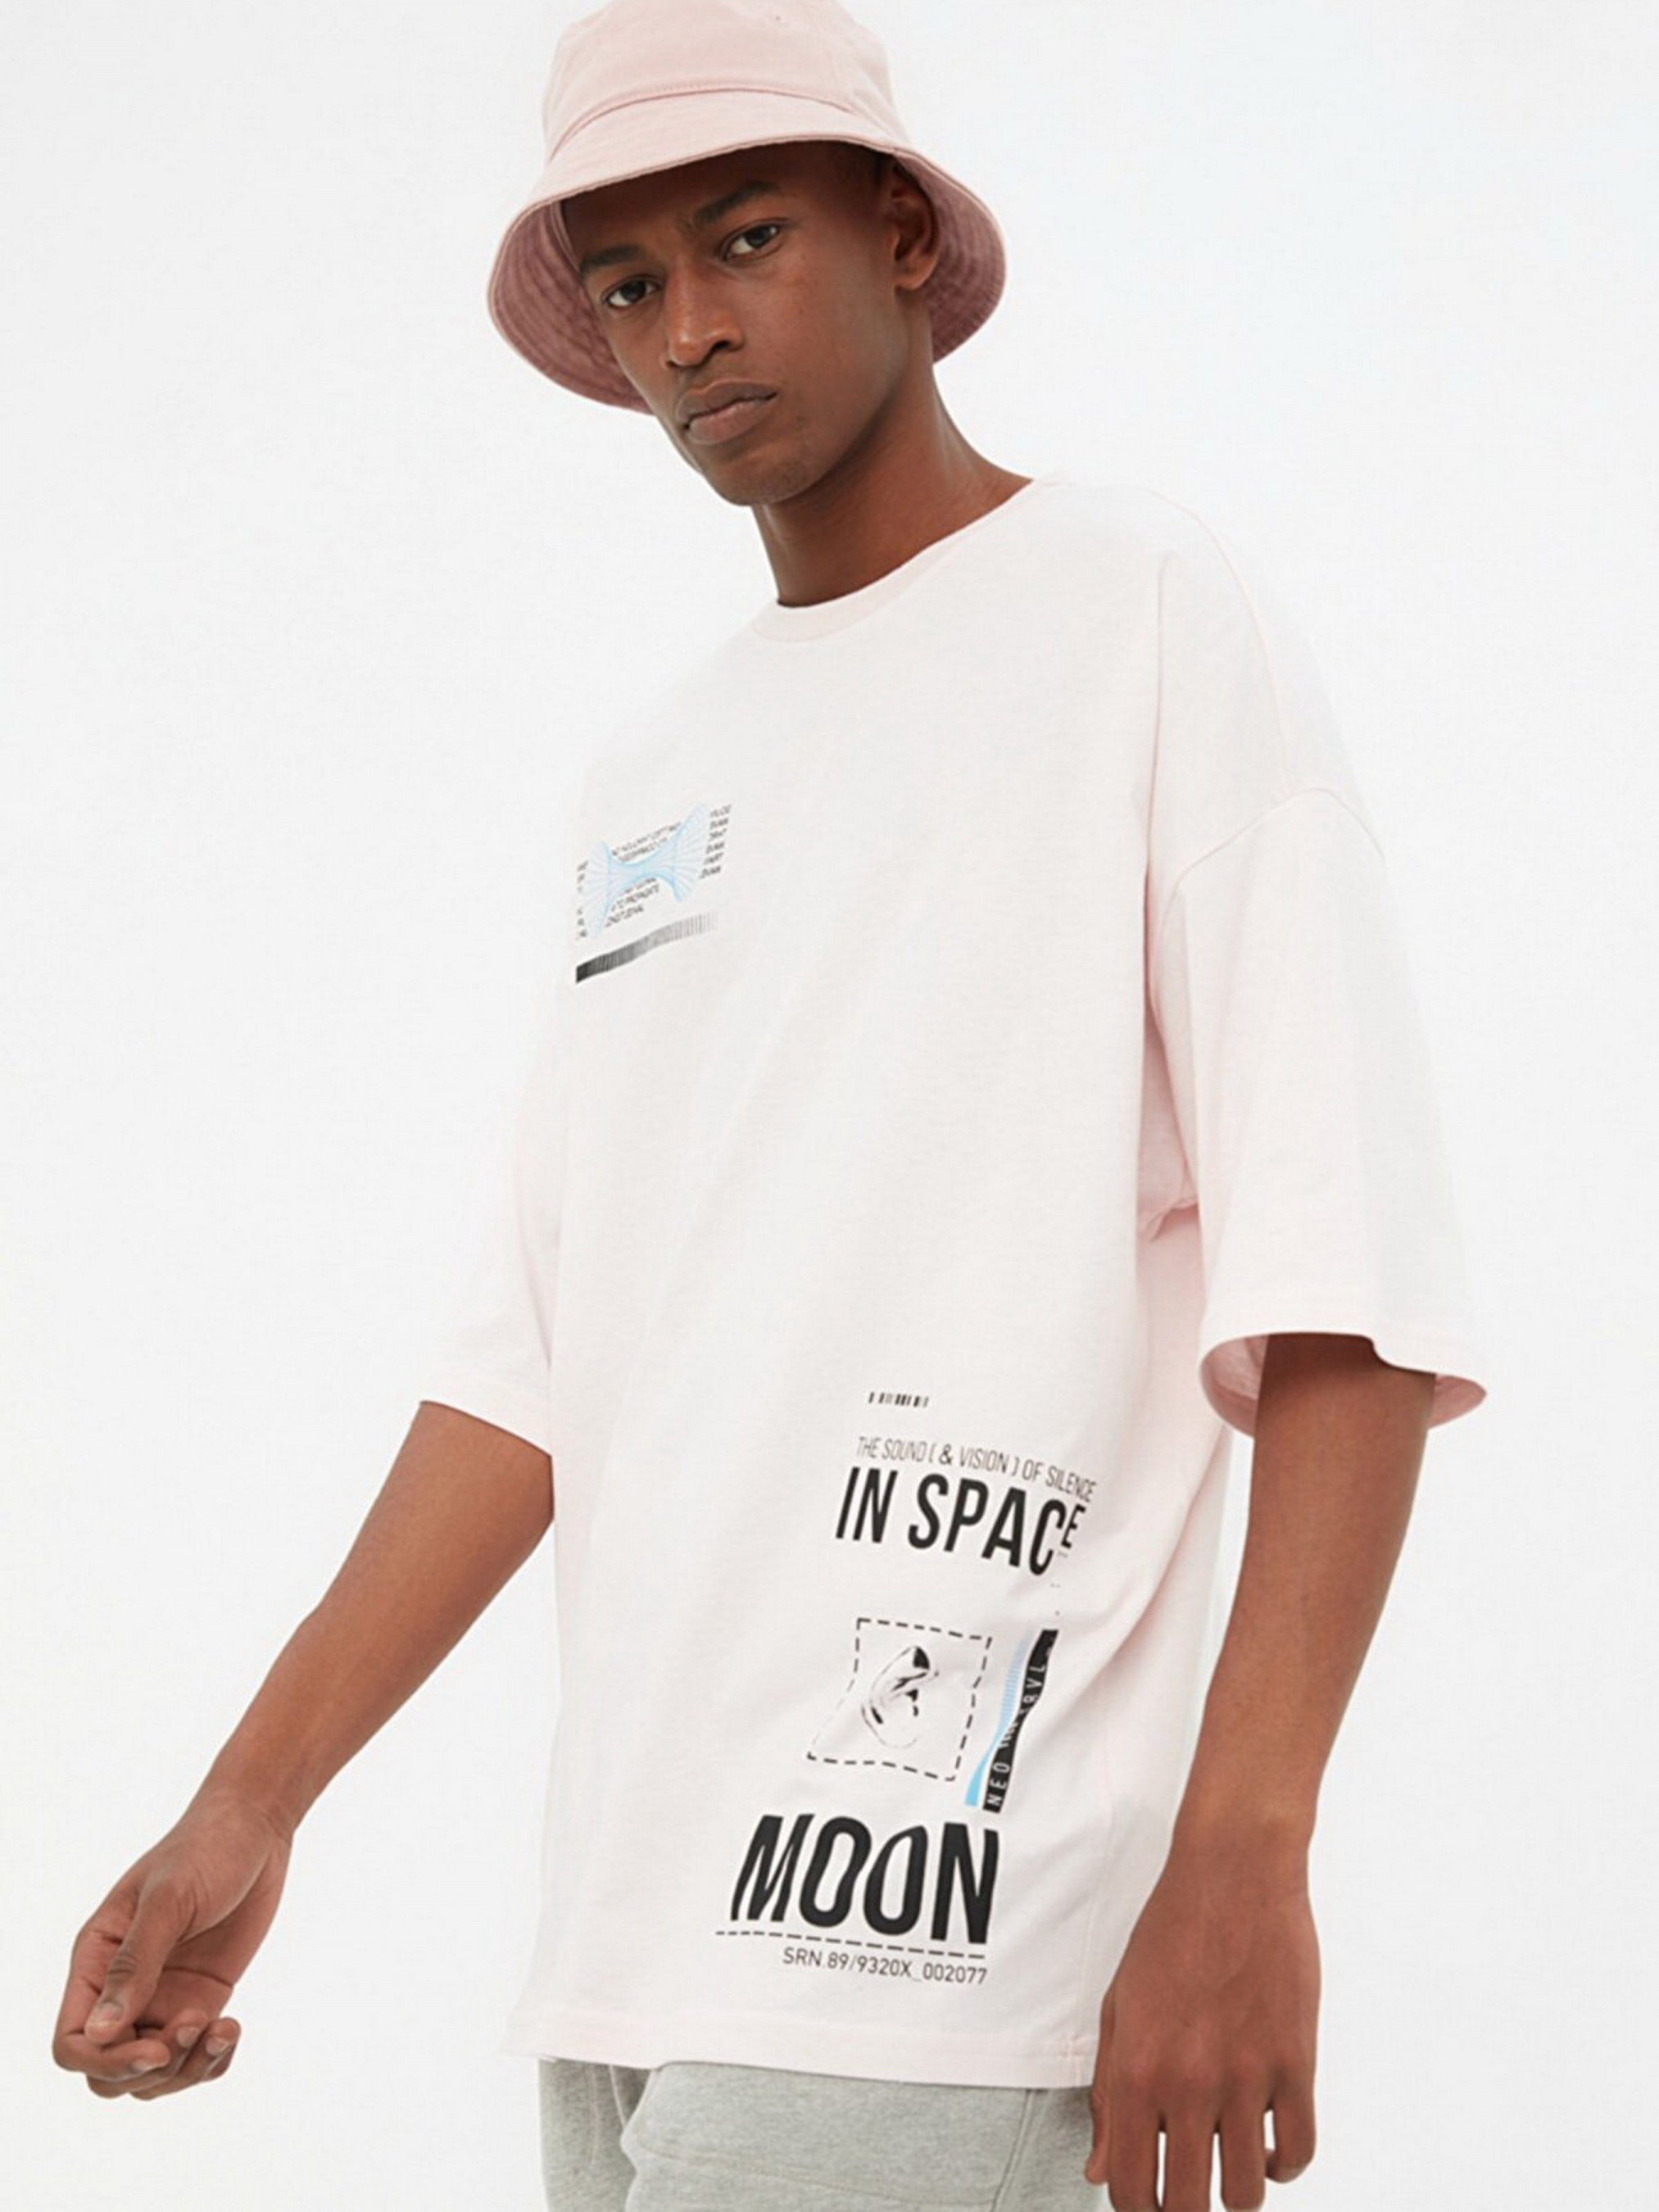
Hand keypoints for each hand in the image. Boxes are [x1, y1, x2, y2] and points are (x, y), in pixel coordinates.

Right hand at [52, 1785, 294, 2099]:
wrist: (253, 1830)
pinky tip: (233, 2029)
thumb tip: (99, 2034)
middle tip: (198, 2023)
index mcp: (96, 1962)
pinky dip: (212, 2062)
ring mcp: (161, 1999)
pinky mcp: (199, 2001)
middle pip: (109, 2073)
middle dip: (151, 2071)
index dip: (105, 2062)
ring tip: (225, 2027)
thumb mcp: (168, 1901)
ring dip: (187, 2071)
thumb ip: (135, 1965)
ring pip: (152, 2077)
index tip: (157, 2051)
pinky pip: (193, 2060)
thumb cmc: (204, 1850)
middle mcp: (121, 1989)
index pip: (72, 2042)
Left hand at [1084, 1823, 1319, 2208]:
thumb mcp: (1119, 2006)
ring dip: (1236, 2190)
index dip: (1136, 2209)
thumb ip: (1107, 2094)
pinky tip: (1268, 2143)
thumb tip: (1100, 2169)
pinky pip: (1298, 2152)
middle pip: (1187, 2205)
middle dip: (1184, 2210)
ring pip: (1245, 2192)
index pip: (1128, 2186)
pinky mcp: (1295, 2063)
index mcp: (1136, 2069)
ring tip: (1230, 2162)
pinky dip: (1283, 2164)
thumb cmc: (1171, 1932)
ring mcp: (1244, 2076)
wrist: (1232, 1872)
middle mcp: (1186, 2082)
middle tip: (1188, 2189)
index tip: (1147, 2201)